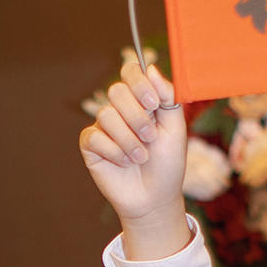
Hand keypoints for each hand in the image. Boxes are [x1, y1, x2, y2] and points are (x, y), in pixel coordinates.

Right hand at [79, 52, 194, 260]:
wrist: (155, 198)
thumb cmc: (166, 164)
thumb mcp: (175, 128)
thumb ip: (167, 96)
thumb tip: (151, 68)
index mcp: (141, 99)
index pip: (131, 71)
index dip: (139, 83)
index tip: (154, 105)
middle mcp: (120, 109)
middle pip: (117, 91)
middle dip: (137, 116)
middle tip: (150, 137)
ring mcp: (104, 127)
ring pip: (106, 115)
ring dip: (128, 139)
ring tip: (141, 157)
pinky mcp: (91, 146)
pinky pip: (95, 137)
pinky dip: (114, 151)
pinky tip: (124, 163)